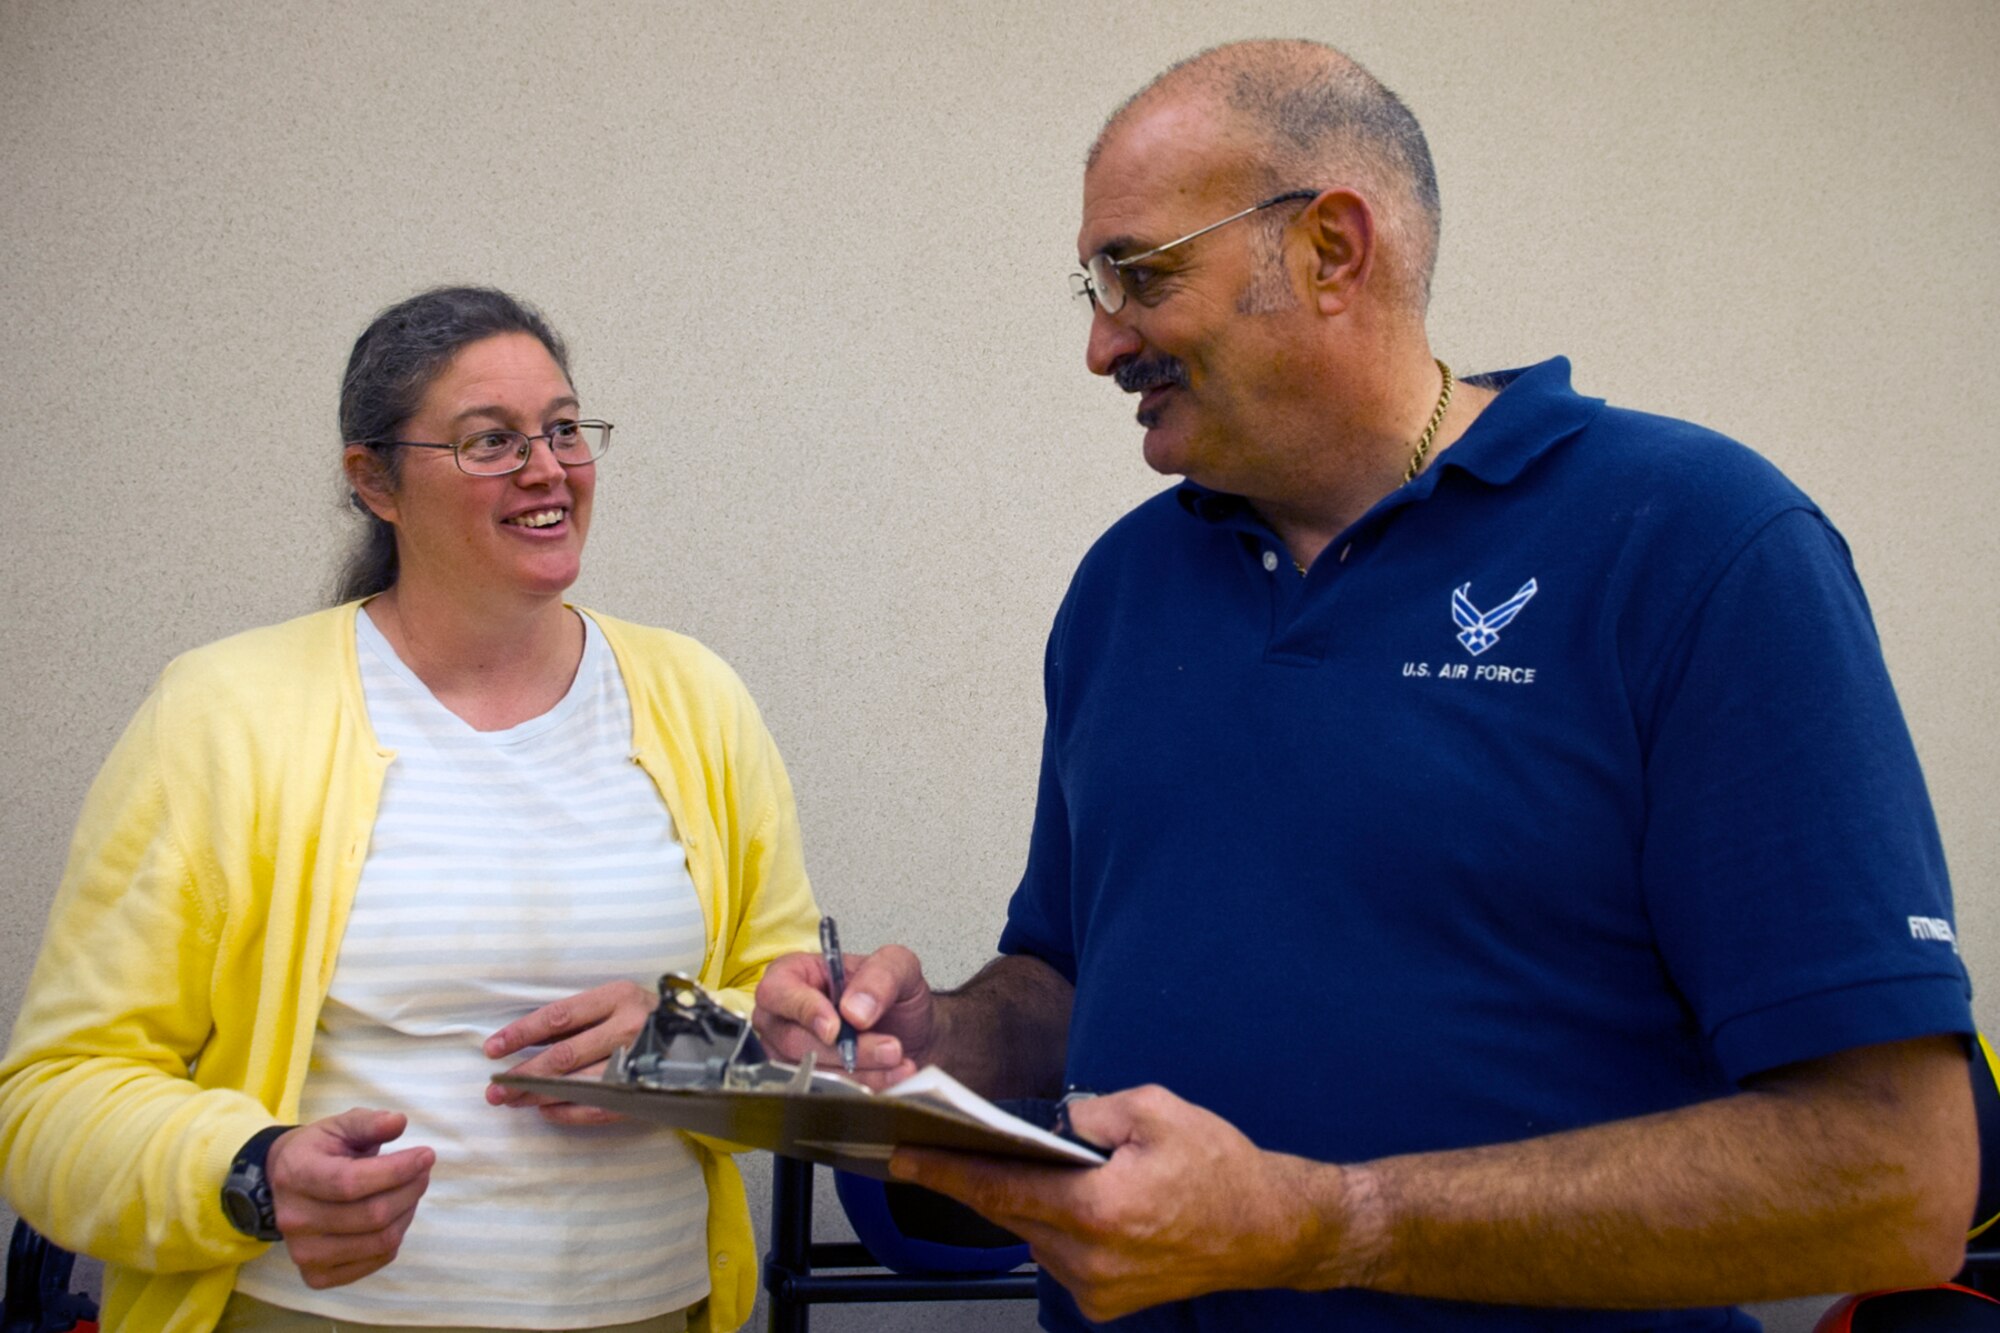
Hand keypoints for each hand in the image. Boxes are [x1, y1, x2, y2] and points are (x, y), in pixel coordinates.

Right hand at [266, 1108, 433, 1289]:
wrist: (288, 1183)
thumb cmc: (322, 1150)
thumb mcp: (342, 1125)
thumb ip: (370, 1122)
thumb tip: (398, 1122)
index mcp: (296, 1175)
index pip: (350, 1182)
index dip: (396, 1170)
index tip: (426, 1154)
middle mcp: (293, 1219)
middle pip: (372, 1215)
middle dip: (411, 1189)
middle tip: (423, 1171)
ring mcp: (303, 1253)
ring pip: (380, 1241)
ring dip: (408, 1212)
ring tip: (410, 1190)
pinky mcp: (317, 1276)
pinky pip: (376, 1261)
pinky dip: (396, 1237)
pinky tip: (395, 1215)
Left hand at [484, 980, 656, 1124]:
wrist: (700, 1039)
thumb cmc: (644, 1016)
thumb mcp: (615, 1001)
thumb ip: (577, 1018)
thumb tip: (523, 1040)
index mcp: (618, 997)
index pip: (559, 1016)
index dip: (522, 1033)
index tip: (492, 1049)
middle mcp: (630, 1027)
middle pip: (564, 1055)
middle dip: (524, 1074)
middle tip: (495, 1088)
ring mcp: (640, 1062)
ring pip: (578, 1084)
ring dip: (539, 1096)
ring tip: (512, 1101)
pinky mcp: (646, 1090)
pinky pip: (599, 1108)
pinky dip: (568, 1112)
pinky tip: (546, 1112)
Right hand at [752, 944, 935, 1088]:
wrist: (913, 1032)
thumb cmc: (894, 994)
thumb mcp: (899, 967)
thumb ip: (880, 976)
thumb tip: (854, 1010)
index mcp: (795, 974)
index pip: (777, 991)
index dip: (803, 1010)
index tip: (835, 1027)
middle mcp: (784, 1016)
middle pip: (793, 1040)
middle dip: (844, 1049)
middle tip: (889, 1047)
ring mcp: (789, 1053)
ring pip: (809, 1072)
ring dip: (858, 1072)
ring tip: (896, 1060)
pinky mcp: (805, 1083)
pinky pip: (823, 1093)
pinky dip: (861, 1087)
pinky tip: (890, 1076)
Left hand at [890, 1085, 1368, 1321]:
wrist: (1270, 1230)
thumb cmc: (1222, 1169)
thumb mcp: (1158, 1110)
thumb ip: (1093, 1109)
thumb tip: (1058, 1119)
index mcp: (1098, 1208)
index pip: (1000, 1187)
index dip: (945, 1171)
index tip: (903, 1158)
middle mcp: (1090, 1257)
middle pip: (1008, 1213)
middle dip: (979, 1180)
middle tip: (942, 1149)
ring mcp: (1096, 1287)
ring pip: (1033, 1237)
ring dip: (1026, 1204)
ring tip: (1034, 1170)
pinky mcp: (1107, 1302)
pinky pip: (1059, 1257)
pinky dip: (1056, 1228)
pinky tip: (1077, 1203)